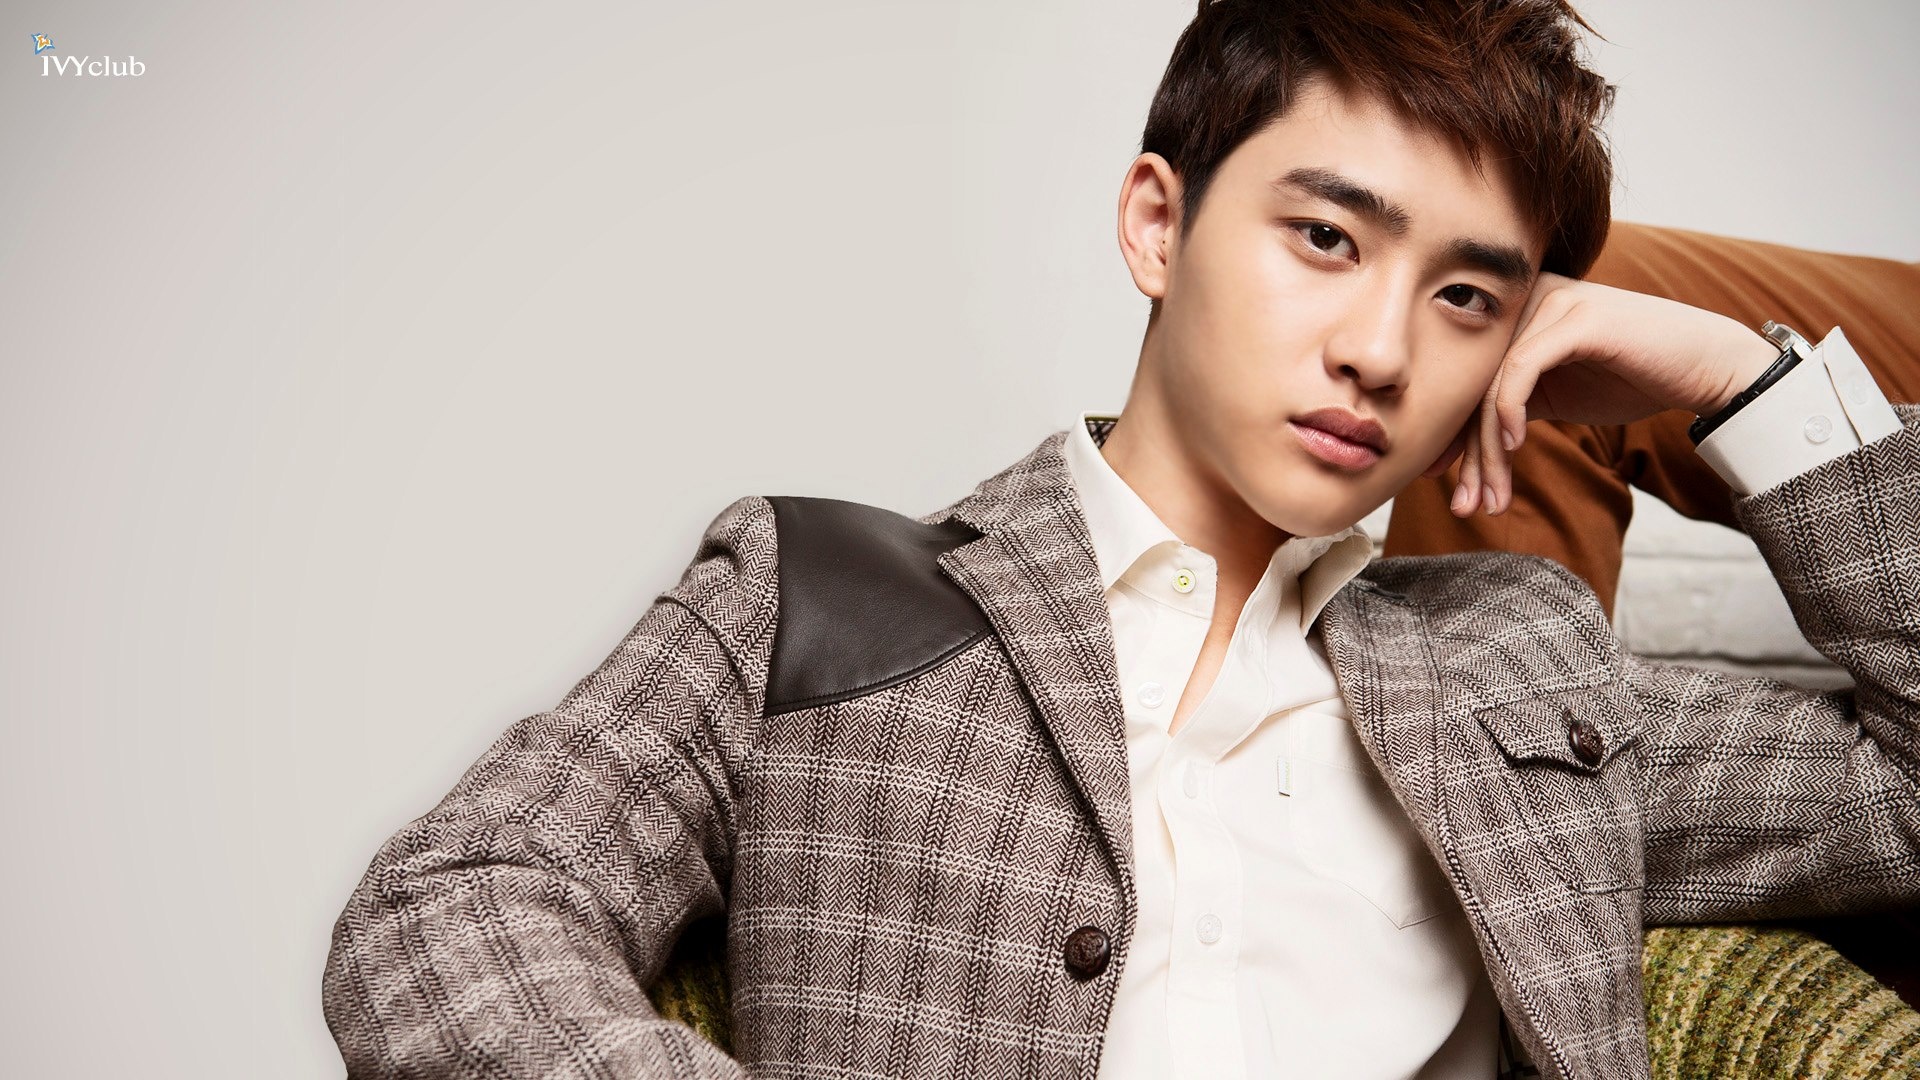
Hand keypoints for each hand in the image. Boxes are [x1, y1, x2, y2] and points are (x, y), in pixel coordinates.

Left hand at [1443, 271, 1782, 516]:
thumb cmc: (1631, 379)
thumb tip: (1451, 450)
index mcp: (1514, 315)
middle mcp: (1525, 300)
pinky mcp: (1577, 318)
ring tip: (1491, 499)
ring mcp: (1551, 303)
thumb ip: (1507, 408)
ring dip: (1488, 452)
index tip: (1438, 483)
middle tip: (1465, 507)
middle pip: (1472, 386)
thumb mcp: (1554, 396)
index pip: (1466, 381)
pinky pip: (1521, 368)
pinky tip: (1514, 448)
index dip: (1450, 435)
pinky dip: (1509, 412)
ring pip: (1493, 386)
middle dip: (1466, 455)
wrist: (1706, 365)